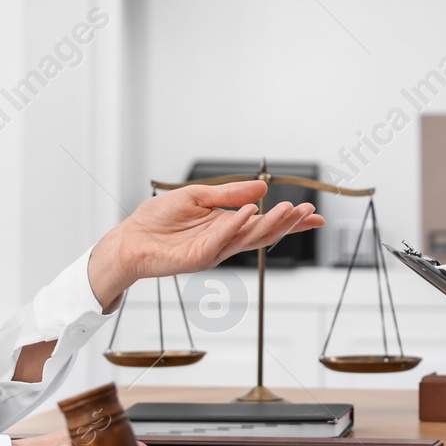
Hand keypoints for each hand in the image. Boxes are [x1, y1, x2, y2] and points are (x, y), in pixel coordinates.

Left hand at [88, 180, 324, 309]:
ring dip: (271, 223)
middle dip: (288, 223)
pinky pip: (222, 239)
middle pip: (264, 233)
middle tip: (309, 211)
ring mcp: (214, 251)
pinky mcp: (199, 257)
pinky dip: (238, 224)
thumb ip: (229, 194)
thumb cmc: (159, 219)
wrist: (131, 238)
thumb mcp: (198, 196)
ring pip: (249, 238)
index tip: (314, 214)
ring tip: (290, 209)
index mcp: (227, 226)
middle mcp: (225, 241)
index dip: (290, 220)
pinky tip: (253, 211)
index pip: (265, 223)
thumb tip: (260, 187)